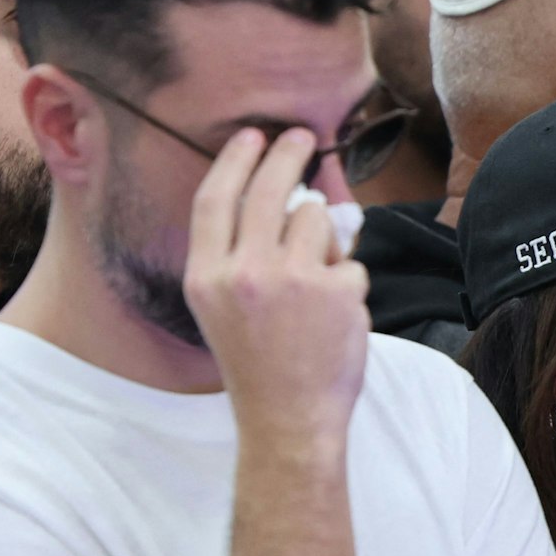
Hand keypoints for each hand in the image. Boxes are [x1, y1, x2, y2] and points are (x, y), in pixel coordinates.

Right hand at [183, 128, 370, 443]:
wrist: (287, 420)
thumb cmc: (257, 364)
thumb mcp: (222, 308)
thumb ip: (240, 254)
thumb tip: (288, 197)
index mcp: (206, 277)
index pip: (216, 199)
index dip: (235, 160)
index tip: (252, 136)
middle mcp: (245, 272)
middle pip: (271, 189)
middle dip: (288, 153)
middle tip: (302, 137)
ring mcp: (293, 280)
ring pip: (317, 219)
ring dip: (323, 240)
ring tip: (313, 287)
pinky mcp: (337, 291)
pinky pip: (349, 262)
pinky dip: (347, 285)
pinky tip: (333, 321)